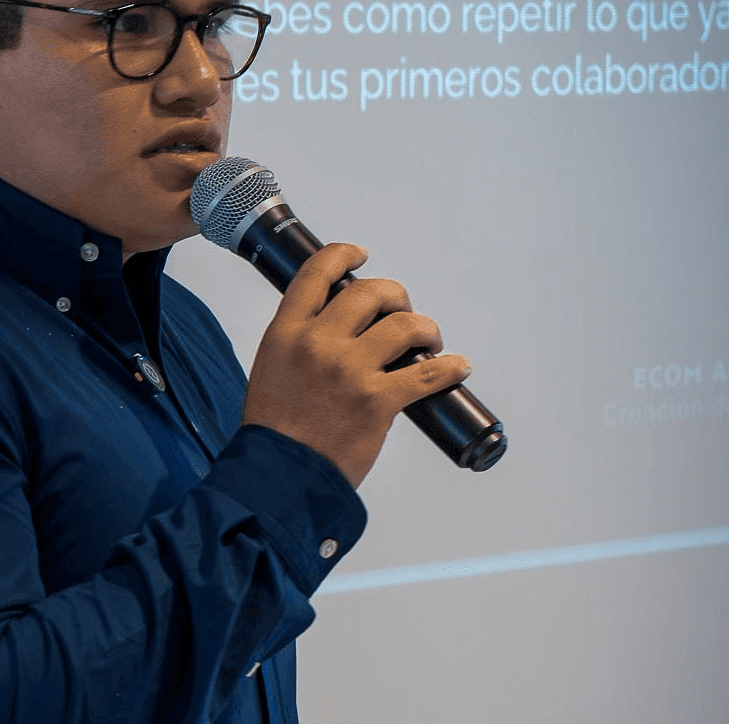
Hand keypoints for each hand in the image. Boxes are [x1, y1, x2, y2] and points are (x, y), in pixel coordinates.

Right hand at [242, 243, 471, 488]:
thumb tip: (340, 327)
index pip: (316, 274)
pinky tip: (456, 365)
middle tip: (402, 309)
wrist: (280, 475)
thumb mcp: (271, 366)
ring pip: (404, 326)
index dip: (342, 255)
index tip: (360, 254)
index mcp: (287, 332)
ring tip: (428, 340)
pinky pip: (426, 375)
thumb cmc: (275, 428)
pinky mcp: (377, 401)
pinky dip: (449, 367)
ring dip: (424, 327)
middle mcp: (319, 343)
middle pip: (369, 292)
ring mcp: (350, 370)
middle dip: (395, 295)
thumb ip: (301, 341)